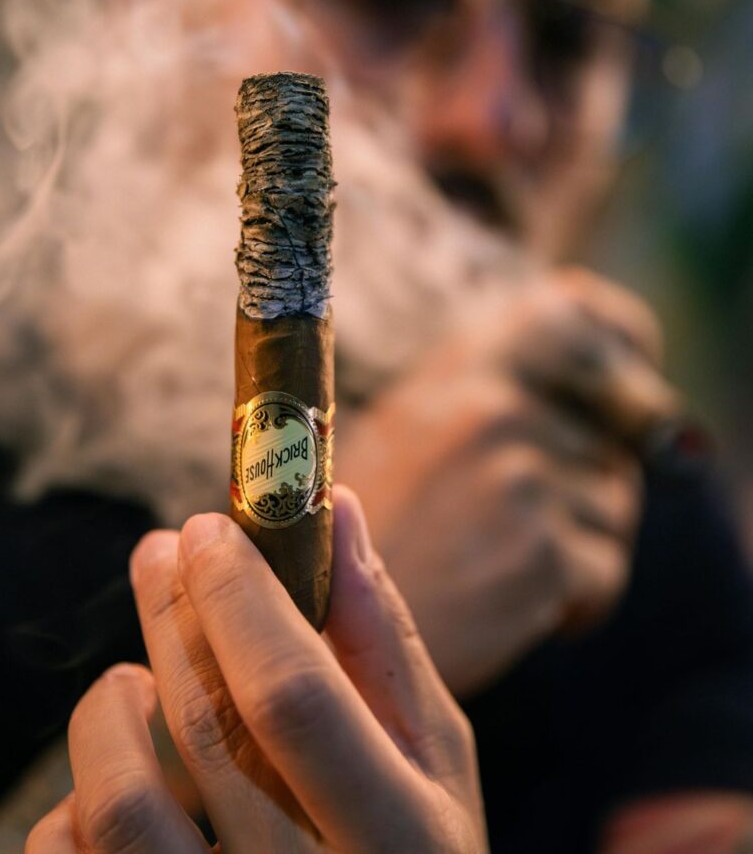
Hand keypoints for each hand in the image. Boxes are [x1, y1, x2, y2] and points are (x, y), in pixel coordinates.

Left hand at [26, 487, 487, 853]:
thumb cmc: (414, 844)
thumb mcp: (434, 756)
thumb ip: (384, 641)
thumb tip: (337, 509)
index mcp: (394, 835)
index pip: (294, 699)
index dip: (241, 600)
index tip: (209, 529)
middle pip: (206, 730)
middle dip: (173, 617)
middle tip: (162, 552)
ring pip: (121, 808)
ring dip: (111, 712)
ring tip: (130, 679)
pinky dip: (74, 803)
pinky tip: (116, 769)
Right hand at [338, 267, 680, 696]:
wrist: (320, 625)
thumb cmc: (372, 529)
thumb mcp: (413, 425)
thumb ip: (486, 391)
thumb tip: (587, 386)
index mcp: (465, 364)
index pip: (577, 314)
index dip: (615, 353)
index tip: (619, 395)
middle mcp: (497, 405)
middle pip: (607, 436)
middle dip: (588, 479)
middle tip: (533, 517)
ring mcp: (521, 478)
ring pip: (613, 505)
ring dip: (577, 542)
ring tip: (498, 560)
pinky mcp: (541, 554)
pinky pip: (605, 570)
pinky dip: (574, 599)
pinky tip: (510, 600)